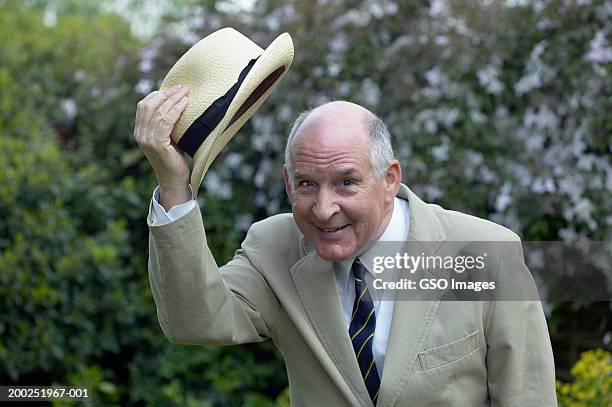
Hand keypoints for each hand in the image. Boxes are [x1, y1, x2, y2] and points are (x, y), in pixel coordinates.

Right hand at [134, 85, 191, 208]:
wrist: (174, 180)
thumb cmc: (174, 158)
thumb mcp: (168, 137)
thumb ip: (166, 123)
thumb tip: (176, 102)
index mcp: (140, 131)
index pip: (144, 106)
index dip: (157, 94)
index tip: (173, 88)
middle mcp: (140, 134)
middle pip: (149, 105)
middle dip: (166, 93)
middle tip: (181, 87)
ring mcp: (147, 139)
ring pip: (158, 112)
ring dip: (173, 99)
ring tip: (185, 92)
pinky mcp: (157, 144)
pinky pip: (166, 121)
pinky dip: (176, 110)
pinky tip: (185, 104)